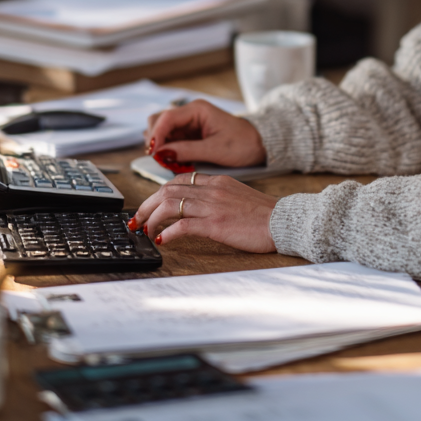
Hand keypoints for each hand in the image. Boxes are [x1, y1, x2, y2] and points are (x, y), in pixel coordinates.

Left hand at [130, 173, 276, 251]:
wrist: (283, 221)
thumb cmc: (263, 214)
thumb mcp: (237, 195)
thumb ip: (216, 195)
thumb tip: (195, 207)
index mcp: (217, 181)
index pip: (179, 179)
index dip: (159, 192)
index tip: (150, 205)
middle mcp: (212, 189)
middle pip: (167, 190)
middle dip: (147, 205)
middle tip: (137, 219)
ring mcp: (213, 206)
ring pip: (170, 204)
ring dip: (152, 218)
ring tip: (145, 231)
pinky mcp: (216, 224)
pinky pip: (183, 226)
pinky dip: (168, 233)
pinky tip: (163, 240)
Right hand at [143, 99, 266, 167]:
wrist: (258, 144)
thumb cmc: (242, 144)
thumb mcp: (215, 149)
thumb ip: (187, 151)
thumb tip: (161, 153)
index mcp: (198, 109)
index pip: (167, 118)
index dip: (156, 135)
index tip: (153, 152)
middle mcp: (190, 113)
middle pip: (159, 120)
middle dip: (155, 138)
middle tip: (158, 158)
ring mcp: (189, 123)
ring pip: (162, 130)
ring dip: (160, 145)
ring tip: (165, 160)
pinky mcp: (190, 134)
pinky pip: (171, 139)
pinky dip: (167, 149)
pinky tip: (172, 160)